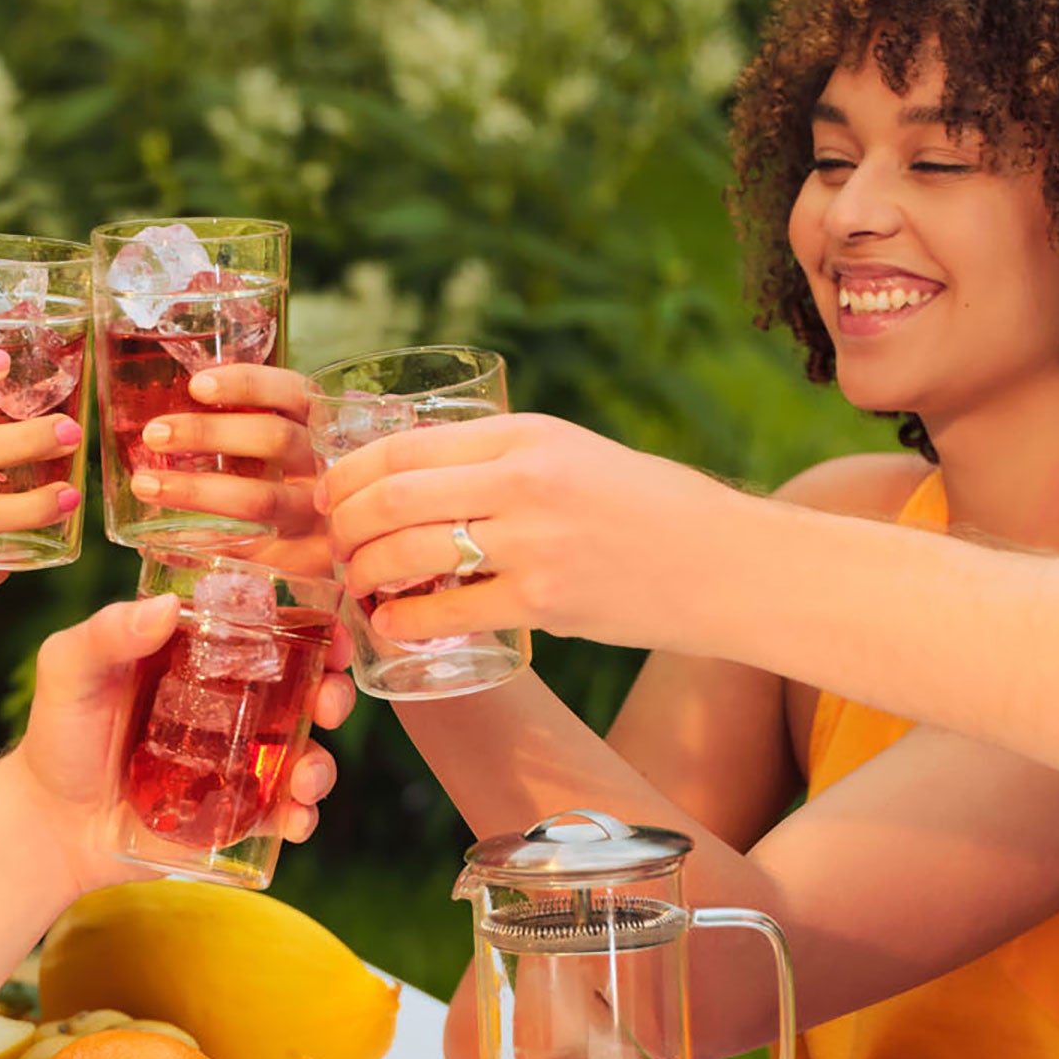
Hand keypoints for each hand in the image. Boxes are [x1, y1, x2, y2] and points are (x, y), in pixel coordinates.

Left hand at [0, 596, 352, 894]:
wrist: (46, 825)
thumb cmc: (57, 734)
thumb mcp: (69, 670)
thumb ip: (104, 633)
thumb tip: (166, 607)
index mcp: (201, 656)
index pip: (268, 630)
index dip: (313, 627)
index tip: (332, 635)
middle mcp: (230, 704)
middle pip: (304, 690)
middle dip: (335, 694)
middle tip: (329, 705)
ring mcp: (237, 761)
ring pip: (305, 754)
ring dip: (323, 764)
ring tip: (305, 781)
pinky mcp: (234, 812)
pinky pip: (283, 812)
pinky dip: (302, 816)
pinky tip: (294, 820)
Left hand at [132, 363, 323, 560]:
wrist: (354, 533)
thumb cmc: (306, 478)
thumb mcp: (292, 443)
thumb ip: (250, 424)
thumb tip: (182, 403)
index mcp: (321, 425)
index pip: (289, 393)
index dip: (246, 385)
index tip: (196, 386)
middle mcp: (326, 464)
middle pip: (273, 440)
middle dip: (208, 433)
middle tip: (154, 433)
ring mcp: (321, 514)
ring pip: (261, 499)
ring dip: (197, 491)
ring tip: (147, 484)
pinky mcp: (311, 559)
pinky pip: (255, 552)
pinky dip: (208, 543)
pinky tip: (168, 539)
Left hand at [318, 414, 738, 648]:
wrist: (728, 564)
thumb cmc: (651, 510)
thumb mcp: (576, 455)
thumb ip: (505, 461)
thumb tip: (420, 481)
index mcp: (527, 433)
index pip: (405, 446)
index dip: (349, 474)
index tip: (331, 496)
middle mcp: (524, 479)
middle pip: (391, 497)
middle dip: (343, 526)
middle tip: (334, 547)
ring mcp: (533, 542)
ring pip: (406, 554)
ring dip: (364, 574)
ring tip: (359, 585)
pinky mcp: (545, 602)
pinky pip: (446, 614)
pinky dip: (405, 622)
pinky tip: (392, 625)